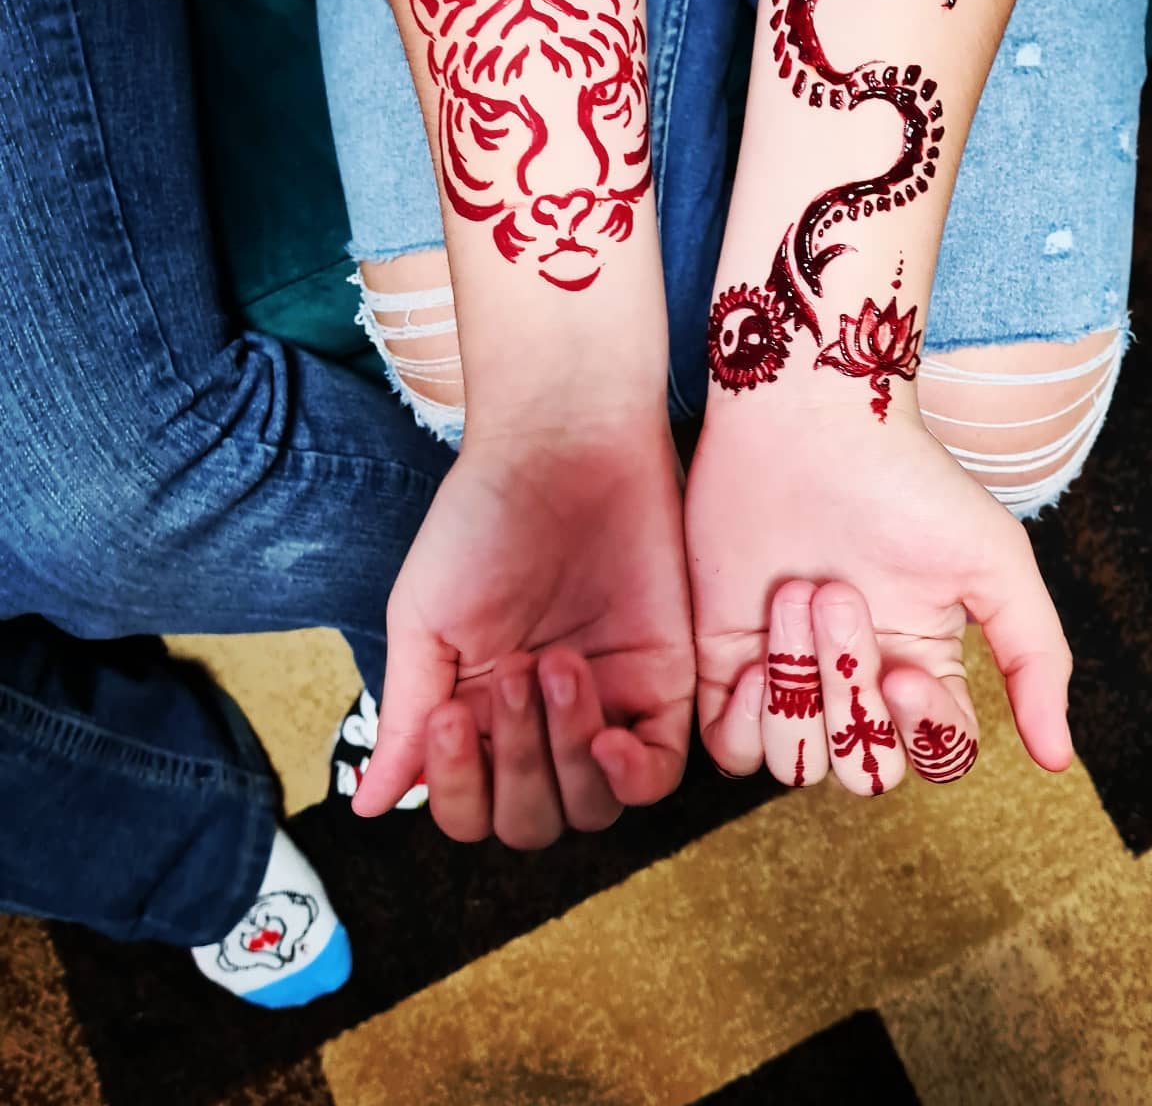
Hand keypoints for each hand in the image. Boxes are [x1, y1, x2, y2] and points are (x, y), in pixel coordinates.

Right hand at [354, 409, 694, 845]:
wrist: (564, 449)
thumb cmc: (482, 519)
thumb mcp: (426, 618)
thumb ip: (406, 714)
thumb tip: (369, 804)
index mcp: (477, 713)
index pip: (468, 810)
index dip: (459, 787)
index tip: (454, 717)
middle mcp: (541, 723)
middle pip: (531, 822)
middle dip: (517, 765)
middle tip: (513, 673)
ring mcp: (606, 706)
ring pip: (590, 807)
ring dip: (565, 751)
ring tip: (557, 662)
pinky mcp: (662, 684)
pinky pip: (655, 776)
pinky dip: (627, 776)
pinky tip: (608, 737)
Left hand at [686, 399, 1071, 793]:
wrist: (805, 419)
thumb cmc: (907, 478)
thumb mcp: (993, 561)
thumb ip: (1035, 658)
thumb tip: (1058, 760)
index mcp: (922, 663)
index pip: (937, 755)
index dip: (923, 733)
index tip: (902, 669)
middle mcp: (856, 679)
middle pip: (863, 769)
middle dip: (850, 694)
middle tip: (837, 592)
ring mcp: (789, 673)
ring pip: (795, 764)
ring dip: (798, 689)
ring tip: (795, 595)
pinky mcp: (725, 660)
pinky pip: (731, 751)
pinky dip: (744, 723)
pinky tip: (753, 658)